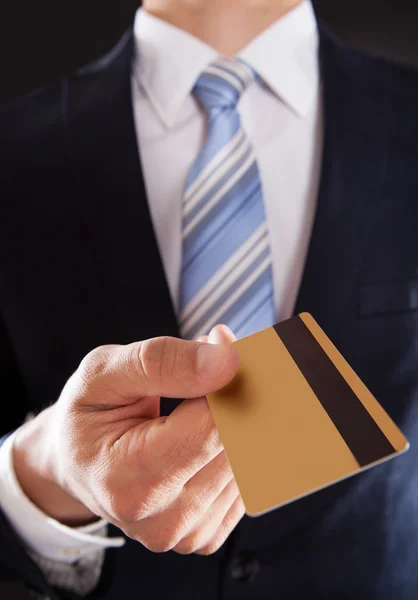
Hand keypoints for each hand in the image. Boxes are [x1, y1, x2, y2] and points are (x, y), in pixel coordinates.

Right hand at [14, 325, 243, 554]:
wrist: (79, 463)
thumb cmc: (88, 414)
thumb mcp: (104, 373)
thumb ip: (162, 362)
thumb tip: (228, 363)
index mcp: (127, 481)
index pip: (211, 428)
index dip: (226, 378)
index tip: (217, 340)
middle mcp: (162, 519)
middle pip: (238, 446)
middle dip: (236, 391)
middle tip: (213, 358)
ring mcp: (188, 533)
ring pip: (252, 461)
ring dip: (241, 415)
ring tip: (203, 394)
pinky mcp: (208, 533)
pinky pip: (251, 479)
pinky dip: (240, 443)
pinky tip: (211, 427)